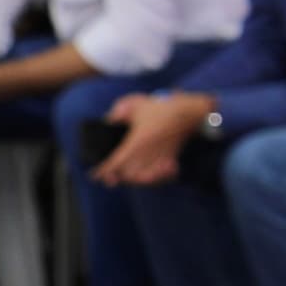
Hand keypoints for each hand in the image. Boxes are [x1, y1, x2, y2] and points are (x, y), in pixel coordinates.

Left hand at [93, 92, 209, 185]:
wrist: (189, 112)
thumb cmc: (161, 108)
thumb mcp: (137, 105)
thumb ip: (119, 112)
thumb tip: (108, 120)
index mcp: (138, 141)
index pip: (117, 161)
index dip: (104, 170)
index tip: (96, 174)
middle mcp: (149, 153)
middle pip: (129, 174)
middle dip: (118, 177)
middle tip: (110, 178)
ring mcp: (160, 158)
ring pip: (144, 178)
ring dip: (134, 181)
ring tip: (127, 178)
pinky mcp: (171, 160)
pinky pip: (161, 177)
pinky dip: (153, 179)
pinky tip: (148, 177)